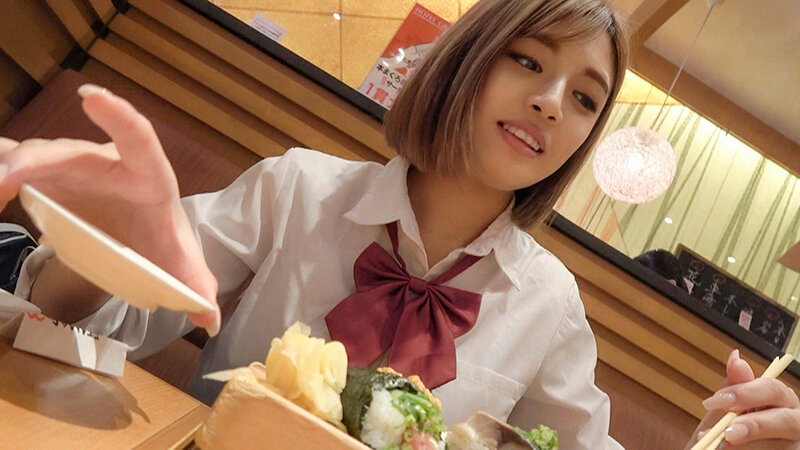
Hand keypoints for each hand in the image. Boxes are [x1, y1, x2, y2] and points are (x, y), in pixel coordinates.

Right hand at [0, 84, 219, 333]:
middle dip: (35, 162)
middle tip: (4, 182)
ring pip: (31, 154)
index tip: (93, 96)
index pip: (140, 140)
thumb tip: (211, 320)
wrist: (136, 228)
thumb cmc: (159, 235)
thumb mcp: (177, 260)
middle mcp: (105, 161)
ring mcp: (70, 164)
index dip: (120, 117)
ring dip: (6, 167)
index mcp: (147, 176)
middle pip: (68, 152)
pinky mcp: (44, 174)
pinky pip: (13, 164)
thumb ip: (195, 284)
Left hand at [692, 350, 799, 448]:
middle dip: (755, 425)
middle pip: (786, 420)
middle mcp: (794, 421)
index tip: (712, 402)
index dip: (744, 394)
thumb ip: (734, 388)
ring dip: (750, 446)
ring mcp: (794, 445)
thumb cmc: (726, 431)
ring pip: (782, 445)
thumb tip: (736, 357)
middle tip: (727, 432)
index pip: (772, 389)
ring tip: (721, 447)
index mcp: (780, 400)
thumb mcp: (725, 410)